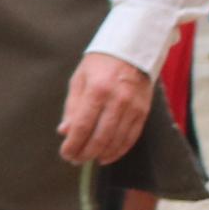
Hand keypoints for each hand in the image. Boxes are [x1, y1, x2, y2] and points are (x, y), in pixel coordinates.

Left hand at [57, 50, 155, 167]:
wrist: (132, 50)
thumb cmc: (100, 65)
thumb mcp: (79, 80)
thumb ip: (72, 107)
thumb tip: (65, 132)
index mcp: (97, 90)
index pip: (83, 126)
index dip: (73, 144)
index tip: (65, 154)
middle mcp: (117, 100)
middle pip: (100, 137)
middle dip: (86, 153)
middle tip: (75, 159)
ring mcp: (133, 107)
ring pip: (117, 140)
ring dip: (101, 154)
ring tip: (89, 158)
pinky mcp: (144, 111)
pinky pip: (131, 137)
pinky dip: (119, 150)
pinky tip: (107, 156)